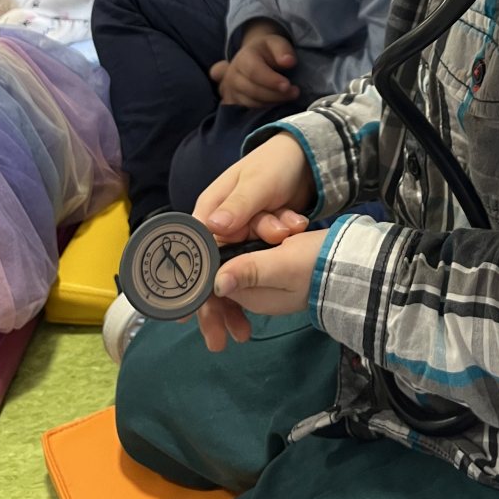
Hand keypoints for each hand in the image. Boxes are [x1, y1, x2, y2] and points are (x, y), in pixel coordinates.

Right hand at [191, 131, 319, 348]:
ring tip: (244, 333)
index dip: (190, 284)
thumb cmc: (277, 165)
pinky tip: (263, 306)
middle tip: (220, 339)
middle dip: (215, 305)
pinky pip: (254, 268)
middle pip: (211, 271)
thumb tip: (212, 228)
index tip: (190, 315)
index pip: (192, 252)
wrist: (309, 159)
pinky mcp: (258, 242)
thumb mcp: (259, 184)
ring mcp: (240, 236)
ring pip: (234, 274)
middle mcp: (220, 226)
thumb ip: (239, 206)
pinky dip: (259, 283)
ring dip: (241, 298)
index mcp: (211, 210)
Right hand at [209, 26, 299, 106]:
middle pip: (252, 90)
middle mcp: (233, 75)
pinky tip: (278, 104)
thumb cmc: (267, 51)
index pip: (254, 71)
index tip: (288, 85)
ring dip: (273, 103)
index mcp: (243, 58)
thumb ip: (283, 50)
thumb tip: (289, 61)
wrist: (253, 56)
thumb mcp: (276, 43)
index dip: (271, 80)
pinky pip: (249, 111)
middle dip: (276, 94)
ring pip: (251, 102)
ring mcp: (231, 90)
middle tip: (295, 93)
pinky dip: (266, 109)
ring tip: (290, 97)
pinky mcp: (234, 103)